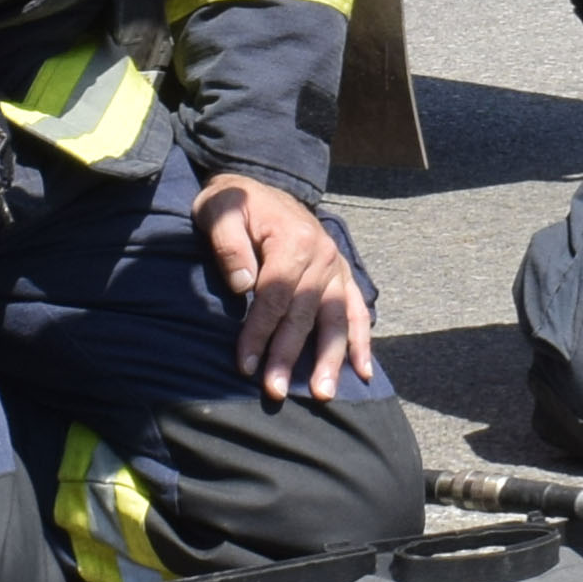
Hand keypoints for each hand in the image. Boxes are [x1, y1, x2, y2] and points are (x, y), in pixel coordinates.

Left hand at [198, 175, 375, 403]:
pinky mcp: (342, 277)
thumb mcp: (220, 210)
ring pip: (336, 319)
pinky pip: (357, 311)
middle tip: (276, 391)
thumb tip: (242, 284)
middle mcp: (322, 255)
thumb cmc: (236, 205)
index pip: (275, 295)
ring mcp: (336, 268)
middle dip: (290, 355)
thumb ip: (229, 244)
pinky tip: (362, 372)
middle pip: (305, 313)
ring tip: (323, 394)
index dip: (260, 332)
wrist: (260, 187)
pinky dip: (361, 342)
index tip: (245, 364)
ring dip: (330, 358)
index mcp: (293, 240)